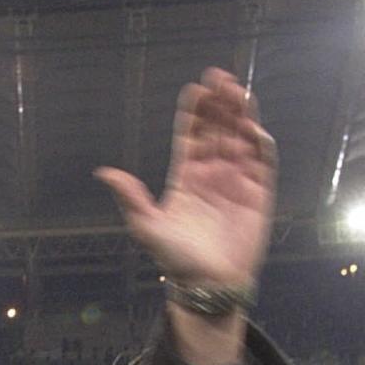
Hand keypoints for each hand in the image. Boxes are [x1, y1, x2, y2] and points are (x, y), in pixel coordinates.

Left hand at [95, 68, 275, 288]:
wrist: (208, 285)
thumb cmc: (176, 260)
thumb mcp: (147, 226)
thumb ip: (130, 197)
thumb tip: (104, 172)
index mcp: (185, 178)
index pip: (191, 136)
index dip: (195, 113)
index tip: (196, 88)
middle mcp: (212, 175)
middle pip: (217, 130)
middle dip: (219, 104)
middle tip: (219, 79)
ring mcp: (237, 182)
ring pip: (240, 139)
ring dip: (240, 114)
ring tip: (237, 91)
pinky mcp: (259, 194)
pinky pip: (262, 161)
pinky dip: (259, 142)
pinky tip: (252, 127)